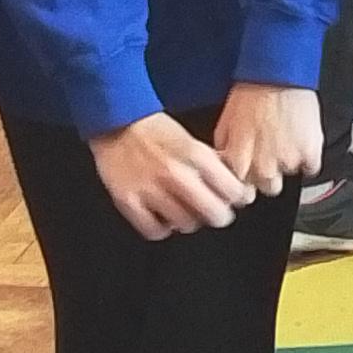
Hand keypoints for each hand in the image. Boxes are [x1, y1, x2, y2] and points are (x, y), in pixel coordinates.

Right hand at [87, 112, 252, 239]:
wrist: (115, 121)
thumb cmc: (154, 130)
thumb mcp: (191, 140)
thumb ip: (212, 164)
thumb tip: (235, 187)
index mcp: (195, 154)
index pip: (232, 190)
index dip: (237, 198)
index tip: (233, 199)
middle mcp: (176, 173)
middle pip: (215, 214)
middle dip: (218, 214)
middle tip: (213, 211)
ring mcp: (151, 189)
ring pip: (186, 225)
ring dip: (188, 220)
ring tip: (182, 210)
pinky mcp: (129, 200)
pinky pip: (154, 230)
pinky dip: (161, 228)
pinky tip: (161, 217)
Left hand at [213, 81, 323, 191]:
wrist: (278, 74)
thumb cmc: (251, 93)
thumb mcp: (225, 123)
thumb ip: (225, 150)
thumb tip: (225, 165)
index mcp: (240, 159)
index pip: (242, 192)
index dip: (246, 184)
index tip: (250, 177)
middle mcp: (264, 165)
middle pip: (267, 188)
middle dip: (267, 175)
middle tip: (269, 155)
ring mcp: (288, 160)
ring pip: (289, 178)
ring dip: (287, 164)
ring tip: (284, 143)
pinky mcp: (310, 152)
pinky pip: (310, 168)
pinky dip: (307, 158)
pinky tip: (299, 142)